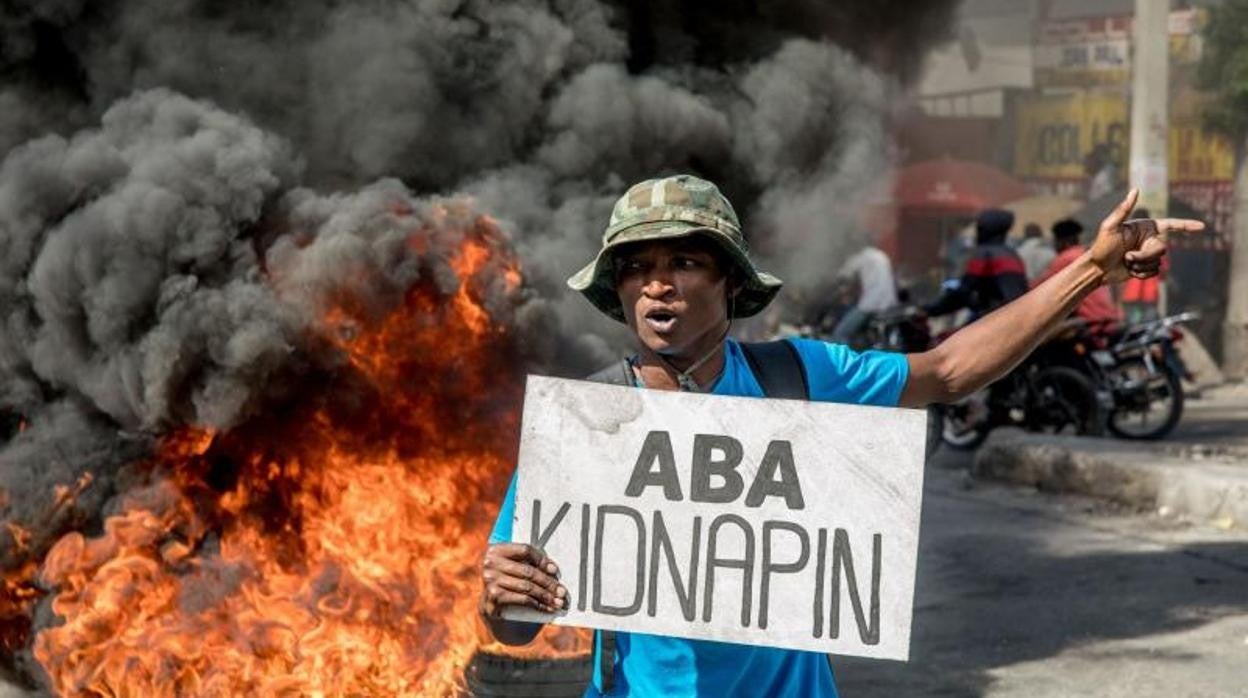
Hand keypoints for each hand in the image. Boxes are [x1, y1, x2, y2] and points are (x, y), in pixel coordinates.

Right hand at [480, 543, 567, 616]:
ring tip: (558, 602)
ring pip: (528, 586)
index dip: (542, 560)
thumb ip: (527, 563)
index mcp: (496, 550)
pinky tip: (548, 608)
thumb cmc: (506, 584)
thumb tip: (553, 571)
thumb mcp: (512, 569)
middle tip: (562, 591)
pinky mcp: (493, 597)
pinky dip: (539, 605)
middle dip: (549, 582)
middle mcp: (490, 563)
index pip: (525, 550)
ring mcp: (490, 580)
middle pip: (528, 571)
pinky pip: (523, 599)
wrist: (489, 609)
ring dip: (547, 596)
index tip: (555, 571)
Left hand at [1088, 188, 1204, 284]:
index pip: (1171, 224)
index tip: (1202, 226)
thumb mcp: (1110, 226)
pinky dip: (1141, 275)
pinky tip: (1129, 272)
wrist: (1095, 268)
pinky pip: (1153, 273)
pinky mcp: (1145, 268)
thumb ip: (1124, 209)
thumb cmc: (1101, 246)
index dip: (1186, 225)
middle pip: (1162, 250)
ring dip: (1140, 266)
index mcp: (1145, 228)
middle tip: (1127, 257)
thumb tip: (1135, 189)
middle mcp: (1149, 240)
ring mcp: (1147, 254)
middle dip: (1144, 256)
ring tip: (1125, 263)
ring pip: (1158, 263)